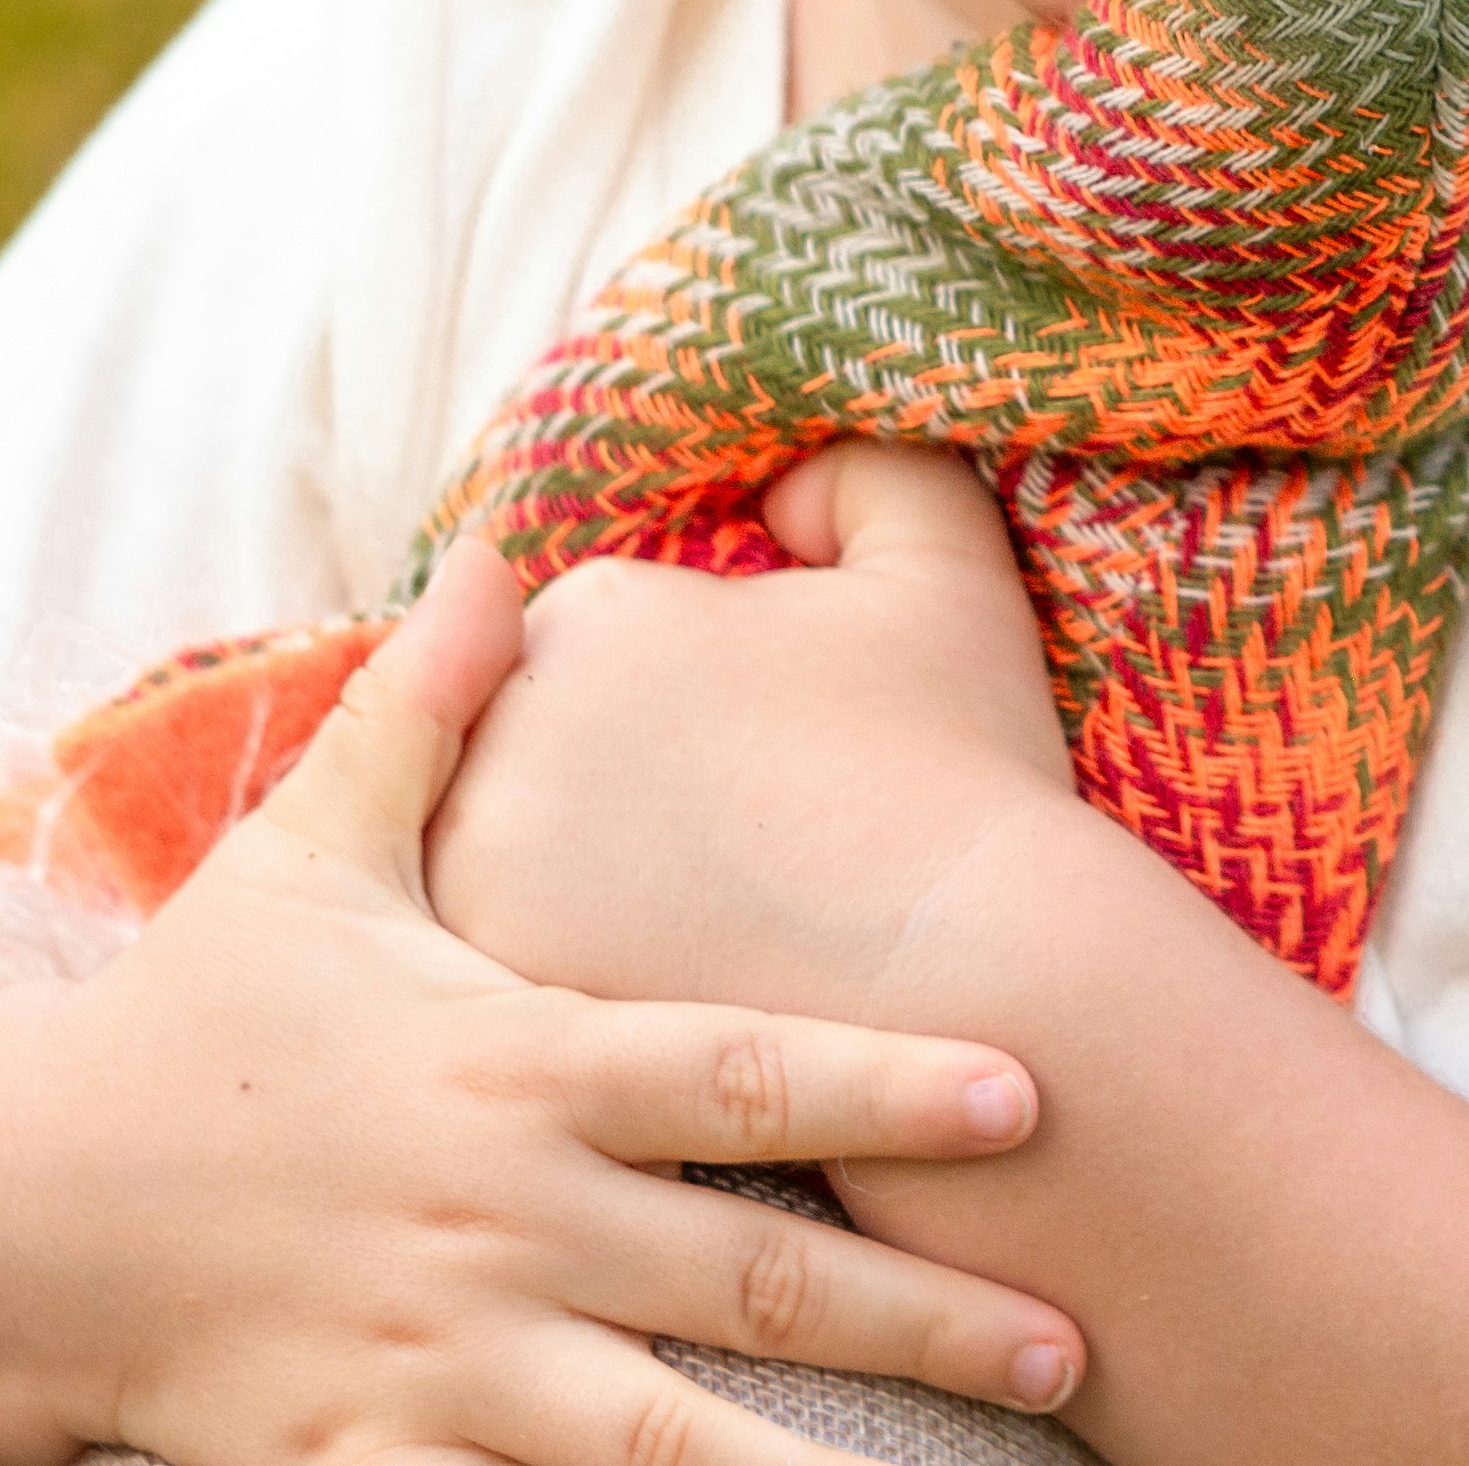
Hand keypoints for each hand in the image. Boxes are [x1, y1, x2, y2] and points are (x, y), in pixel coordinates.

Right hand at [0, 551, 1092, 1461]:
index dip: (886, 1081)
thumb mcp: (310, 852)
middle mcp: (497, 1219)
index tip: (1035, 1093)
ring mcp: (435, 1358)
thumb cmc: (197, 1021)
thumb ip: (428, 707)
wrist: (9, 1209)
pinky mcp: (364, 1458)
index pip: (737, 1074)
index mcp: (513, 1068)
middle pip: (746, 1278)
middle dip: (922, 1319)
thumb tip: (506, 535)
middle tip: (1077, 1345)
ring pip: (653, 1442)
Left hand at [425, 445, 1086, 1033]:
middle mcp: (506, 723)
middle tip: (730, 858)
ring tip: (699, 931)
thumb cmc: (972, 775)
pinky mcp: (488, 994)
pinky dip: (559, 974)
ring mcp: (479, 867)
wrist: (989, 987)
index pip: (595, 649)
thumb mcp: (944, 563)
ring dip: (568, 885)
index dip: (683, 710)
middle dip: (609, 794)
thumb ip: (859, 473)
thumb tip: (777, 495)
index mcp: (595, 609)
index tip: (763, 769)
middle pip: (527, 749)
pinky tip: (664, 994)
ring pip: (498, 858)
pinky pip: (491, 974)